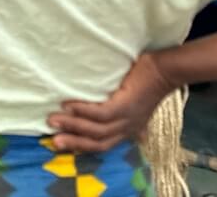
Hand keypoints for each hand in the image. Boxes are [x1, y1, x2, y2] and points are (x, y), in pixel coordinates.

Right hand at [48, 52, 175, 152]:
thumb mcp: (135, 103)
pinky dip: (82, 111)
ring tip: (53, 120)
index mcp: (128, 129)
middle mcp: (127, 128)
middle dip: (73, 142)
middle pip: (97, 142)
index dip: (81, 145)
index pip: (102, 144)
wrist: (164, 71)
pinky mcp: (125, 106)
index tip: (61, 142)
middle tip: (52, 140)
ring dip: (72, 125)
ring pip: (96, 129)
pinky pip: (100, 113)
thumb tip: (114, 120)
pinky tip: (68, 105)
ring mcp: (127, 119)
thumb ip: (124, 113)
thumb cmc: (146, 81)